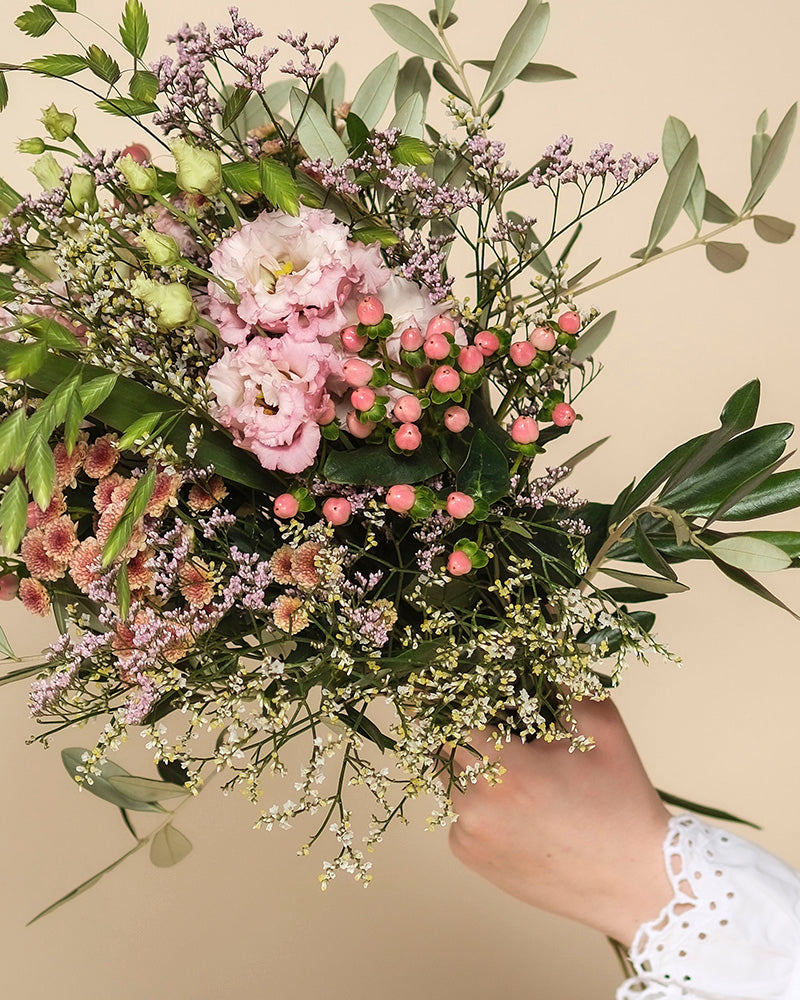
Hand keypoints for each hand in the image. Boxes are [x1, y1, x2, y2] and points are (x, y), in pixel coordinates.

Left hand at [447, 698, 671, 946]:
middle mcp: (479, 806)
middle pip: (441, 746)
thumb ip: (561, 676)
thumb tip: (538, 634)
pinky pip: (457, 811)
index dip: (449, 698)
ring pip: (447, 778)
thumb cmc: (622, 799)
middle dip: (459, 728)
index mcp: (508, 770)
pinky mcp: (471, 857)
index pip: (449, 719)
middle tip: (490, 722)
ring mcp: (470, 836)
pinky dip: (476, 799)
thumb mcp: (601, 727)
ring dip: (468, 763)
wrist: (638, 883)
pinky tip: (516, 805)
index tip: (452, 686)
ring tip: (513, 767)